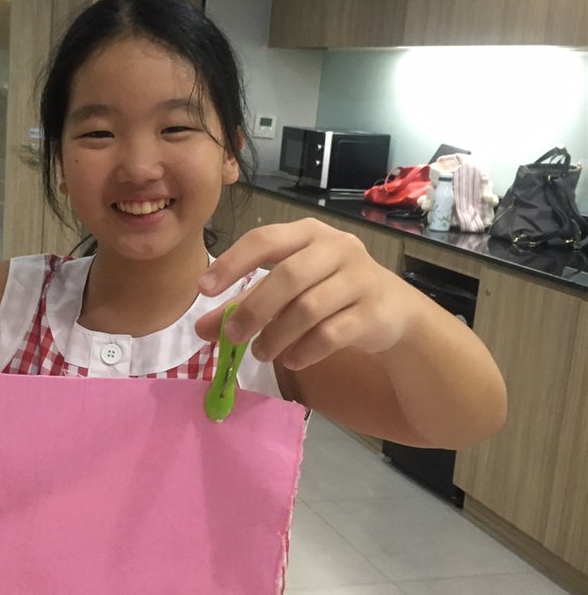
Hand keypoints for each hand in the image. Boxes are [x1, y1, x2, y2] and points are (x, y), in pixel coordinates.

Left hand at [195, 219, 417, 369]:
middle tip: (232, 336)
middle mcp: (337, 247)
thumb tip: (201, 328)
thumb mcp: (288, 292)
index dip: (232, 263)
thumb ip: (245, 303)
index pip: (264, 239)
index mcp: (309, 233)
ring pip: (309, 308)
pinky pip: (332, 333)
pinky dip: (306, 350)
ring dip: (277, 335)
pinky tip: (293, 360)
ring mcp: (359, 278)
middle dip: (254, 308)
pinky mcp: (373, 311)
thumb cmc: (330, 293)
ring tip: (261, 353)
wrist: (393, 311)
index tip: (204, 289)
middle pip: (287, 275)